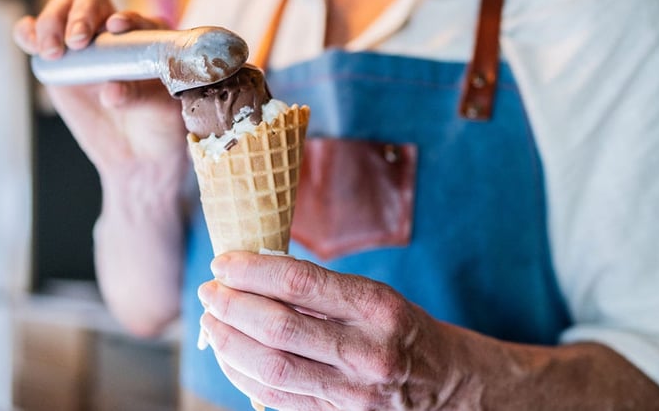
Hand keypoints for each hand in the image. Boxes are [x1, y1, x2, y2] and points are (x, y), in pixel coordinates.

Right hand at [12, 0, 185, 184]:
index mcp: (148, 38)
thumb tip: (110, 91)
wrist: (138, 154)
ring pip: (61, 10)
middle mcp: (114, 33)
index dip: (124, 17)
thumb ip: (138, 96)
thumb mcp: (160, 111)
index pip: (133, 16)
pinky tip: (29, 42)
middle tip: (76, 42)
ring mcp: (84, 44)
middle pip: (92, 1)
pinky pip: (36, 35)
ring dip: (52, 22)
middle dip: (81, 14)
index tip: (115, 28)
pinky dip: (28, 32)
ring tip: (52, 52)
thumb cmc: (160, 127)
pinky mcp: (59, 59)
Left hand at [197, 251, 466, 409]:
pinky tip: (229, 353)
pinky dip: (243, 373)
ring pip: (270, 367)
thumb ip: (321, 289)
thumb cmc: (402, 330)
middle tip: (210, 291)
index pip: (299, 282)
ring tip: (212, 319)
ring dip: (228, 341)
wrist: (448, 385)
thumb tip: (255, 273)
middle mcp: (367, 352)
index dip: (252, 270)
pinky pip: (275, 397)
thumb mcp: (376, 296)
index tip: (224, 262)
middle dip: (231, 306)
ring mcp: (352, 394)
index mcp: (377, 307)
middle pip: (278, 327)